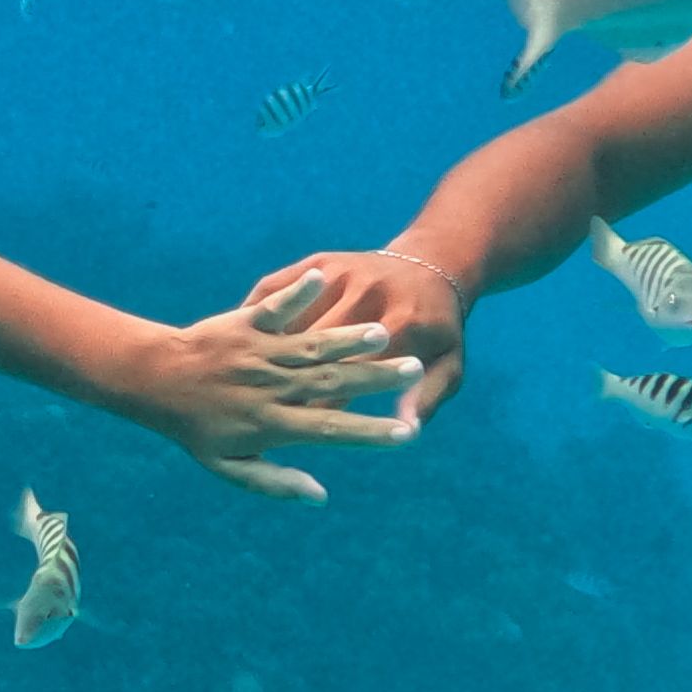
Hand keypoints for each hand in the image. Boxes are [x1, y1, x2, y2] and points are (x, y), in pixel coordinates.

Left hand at [109, 274, 424, 501]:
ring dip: (348, 339)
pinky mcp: (245, 323)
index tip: (405, 434)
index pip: (330, 429)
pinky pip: (274, 306)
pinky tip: (321, 277)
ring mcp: (258, 353)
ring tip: (383, 333)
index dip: (369, 433)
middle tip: (413, 370)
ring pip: (310, 345)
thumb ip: (275, 482)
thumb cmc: (196, 428)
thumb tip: (319, 496)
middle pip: (331, 382)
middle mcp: (270, 387)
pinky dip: (296, 293)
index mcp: (271, 424)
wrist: (155, 381)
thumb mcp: (229, 467)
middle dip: (374, 378)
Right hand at [238, 250, 468, 424]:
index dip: (328, 405)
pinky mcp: (320, 262)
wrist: (436, 262)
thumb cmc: (439, 327)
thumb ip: (429, 398)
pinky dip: (260, 315)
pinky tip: (242, 339)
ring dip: (266, 348)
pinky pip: (280, 291)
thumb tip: (408, 428)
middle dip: (289, 380)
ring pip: (293, 320)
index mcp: (399, 324)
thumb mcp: (449, 365)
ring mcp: (340, 274)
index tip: (305, 429)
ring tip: (246, 378)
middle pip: (318, 348)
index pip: (355, 374)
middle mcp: (365, 295)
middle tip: (263, 409)